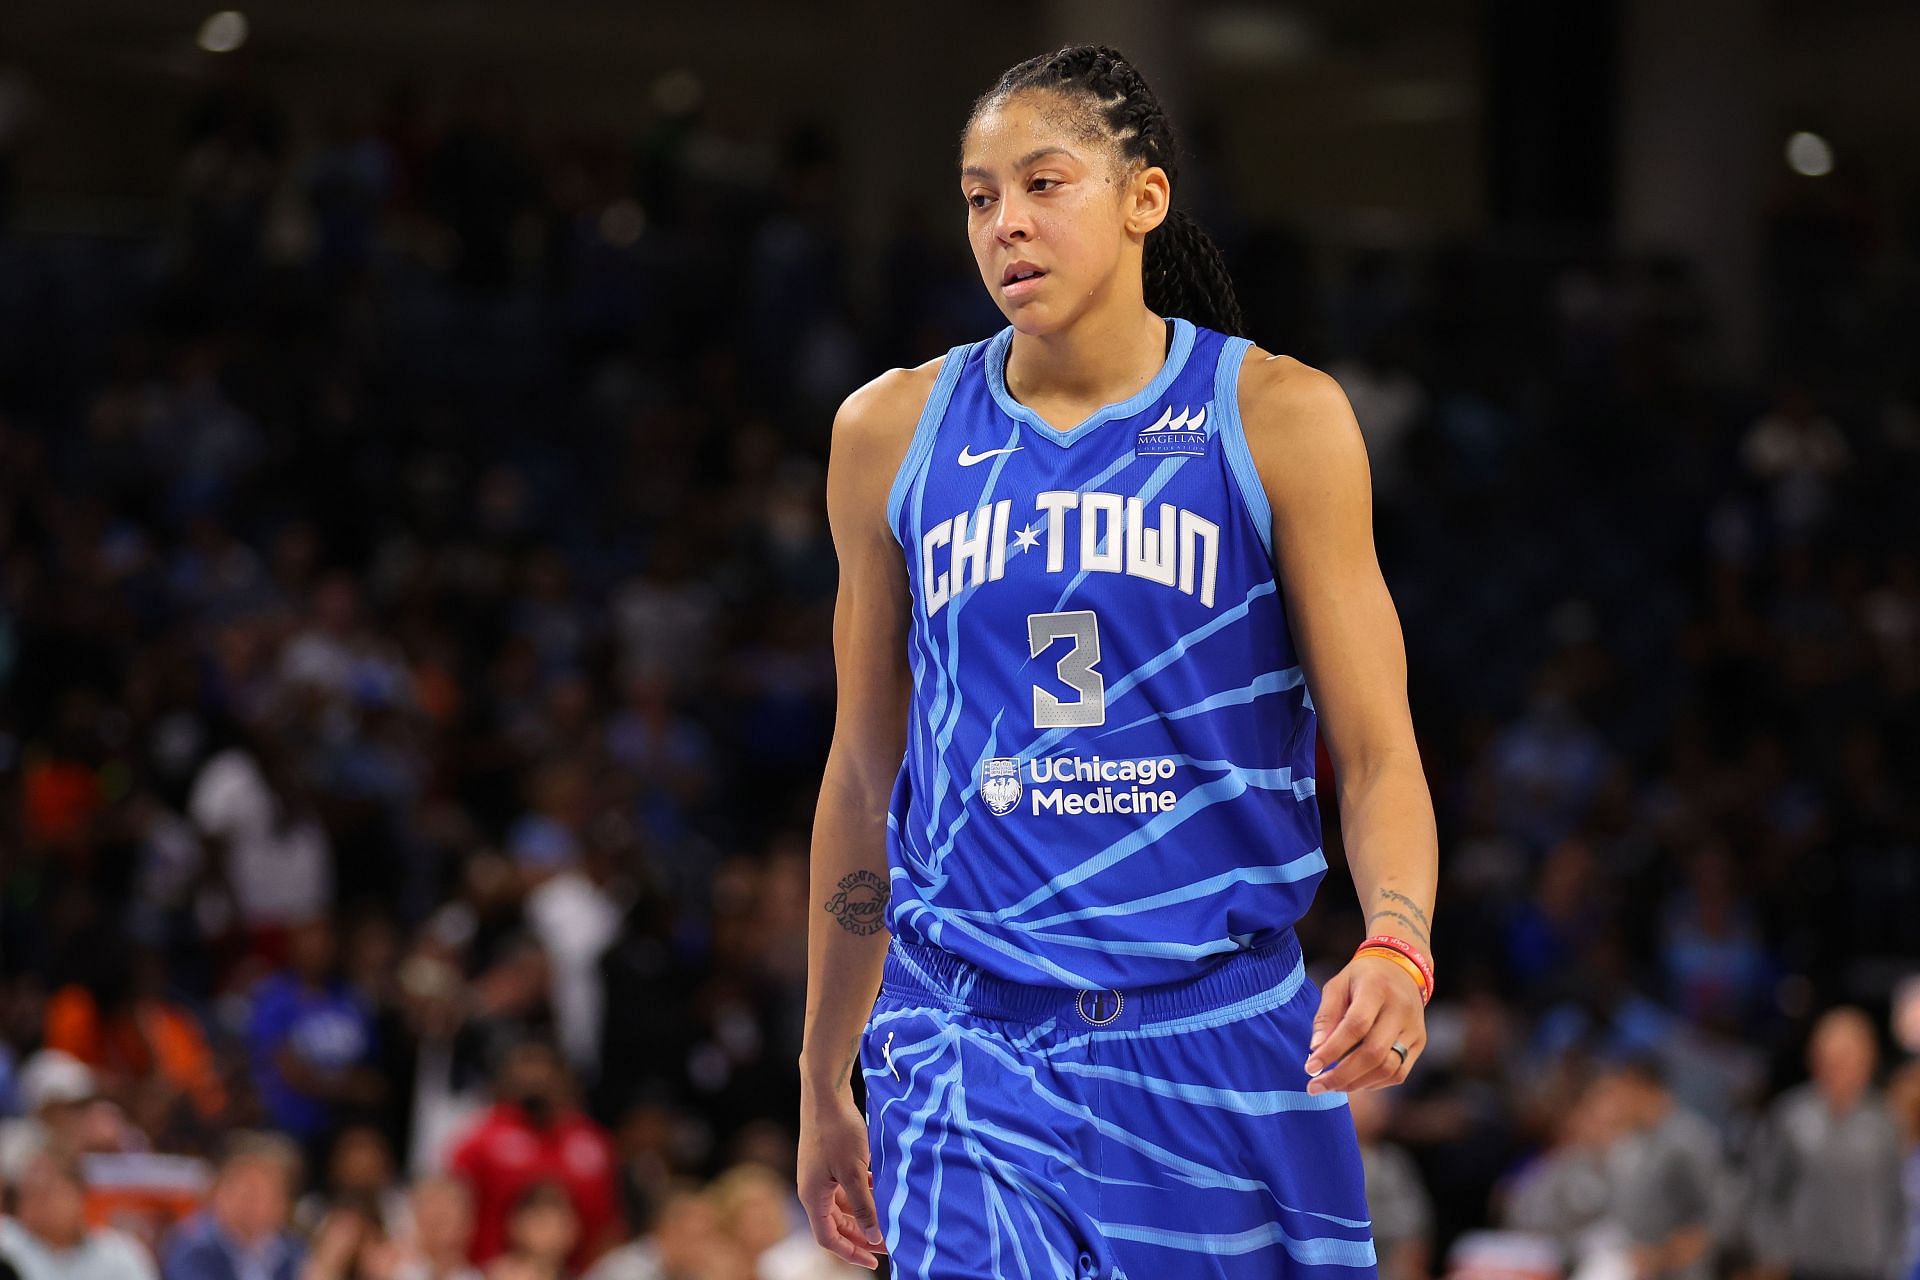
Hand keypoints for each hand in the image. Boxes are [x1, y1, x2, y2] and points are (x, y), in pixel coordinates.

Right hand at [798, 1083, 886, 1269]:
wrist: (826, 1092)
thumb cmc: (837, 1131)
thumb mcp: (854, 1173)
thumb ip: (864, 1207)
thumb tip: (875, 1237)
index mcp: (813, 1197)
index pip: (828, 1239)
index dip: (851, 1253)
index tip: (874, 1261)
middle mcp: (813, 1189)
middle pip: (836, 1224)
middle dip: (861, 1236)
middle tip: (888, 1243)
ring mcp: (820, 1174)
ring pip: (843, 1205)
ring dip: (864, 1214)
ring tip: (888, 1219)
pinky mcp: (829, 1161)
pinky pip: (846, 1186)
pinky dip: (862, 1194)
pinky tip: (880, 1191)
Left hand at [1304, 952, 1426, 1094]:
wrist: (1401, 968)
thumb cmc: (1361, 978)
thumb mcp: (1337, 985)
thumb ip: (1326, 1016)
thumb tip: (1315, 1050)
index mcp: (1376, 988)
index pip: (1356, 1026)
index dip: (1332, 1050)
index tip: (1310, 1067)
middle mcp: (1400, 1009)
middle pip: (1373, 1052)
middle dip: (1341, 1075)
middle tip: (1316, 1086)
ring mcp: (1414, 1028)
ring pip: (1388, 1068)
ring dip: (1356, 1083)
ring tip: (1331, 1086)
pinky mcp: (1419, 1043)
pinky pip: (1398, 1073)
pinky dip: (1373, 1083)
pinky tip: (1353, 1081)